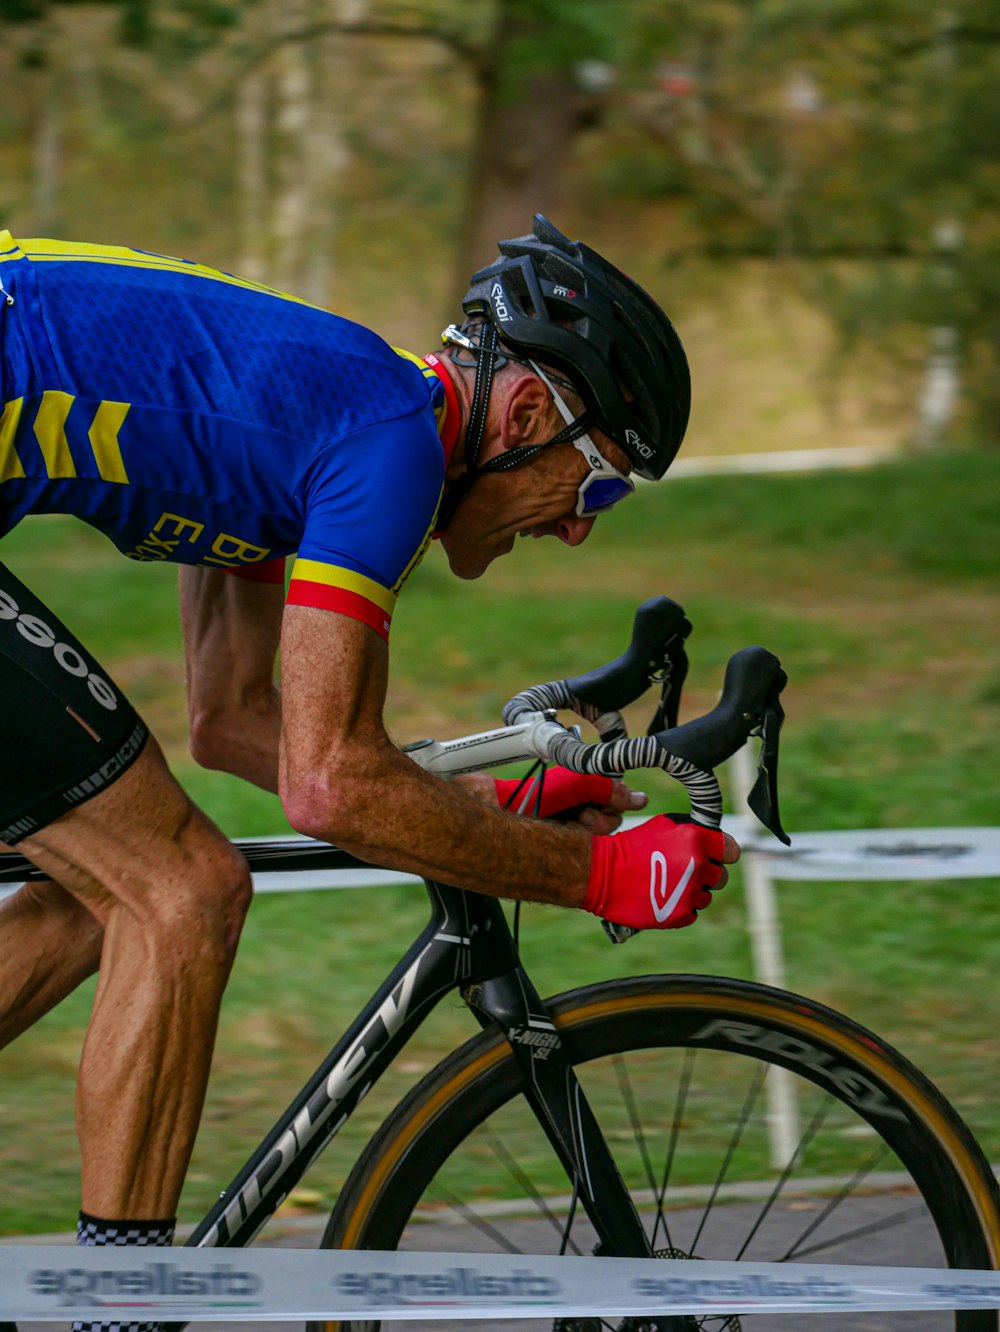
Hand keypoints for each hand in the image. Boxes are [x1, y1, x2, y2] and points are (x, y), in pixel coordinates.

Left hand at [492, 767, 647, 832]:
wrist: (510, 812)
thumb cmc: (540, 793)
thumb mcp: (579, 784)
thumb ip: (610, 789)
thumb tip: (642, 800)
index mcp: (589, 784)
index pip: (619, 794)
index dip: (616, 798)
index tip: (604, 800)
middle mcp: (587, 802)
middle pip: (615, 815)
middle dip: (602, 815)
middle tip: (583, 813)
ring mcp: (579, 821)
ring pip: (607, 832)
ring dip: (593, 827)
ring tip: (574, 821)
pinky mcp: (572, 840)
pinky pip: (594, 844)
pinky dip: (585, 838)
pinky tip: (569, 833)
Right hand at [582, 814, 738, 930]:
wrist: (604, 873)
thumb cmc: (633, 845)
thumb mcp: (665, 826)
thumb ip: (694, 832)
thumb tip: (714, 840)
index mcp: (697, 840)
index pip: (730, 851)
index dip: (722, 853)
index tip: (714, 855)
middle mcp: (698, 866)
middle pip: (719, 876)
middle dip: (705, 873)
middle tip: (683, 870)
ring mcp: (691, 893)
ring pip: (706, 896)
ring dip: (693, 891)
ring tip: (668, 885)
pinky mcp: (681, 914)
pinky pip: (693, 912)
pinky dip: (681, 907)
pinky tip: (663, 897)